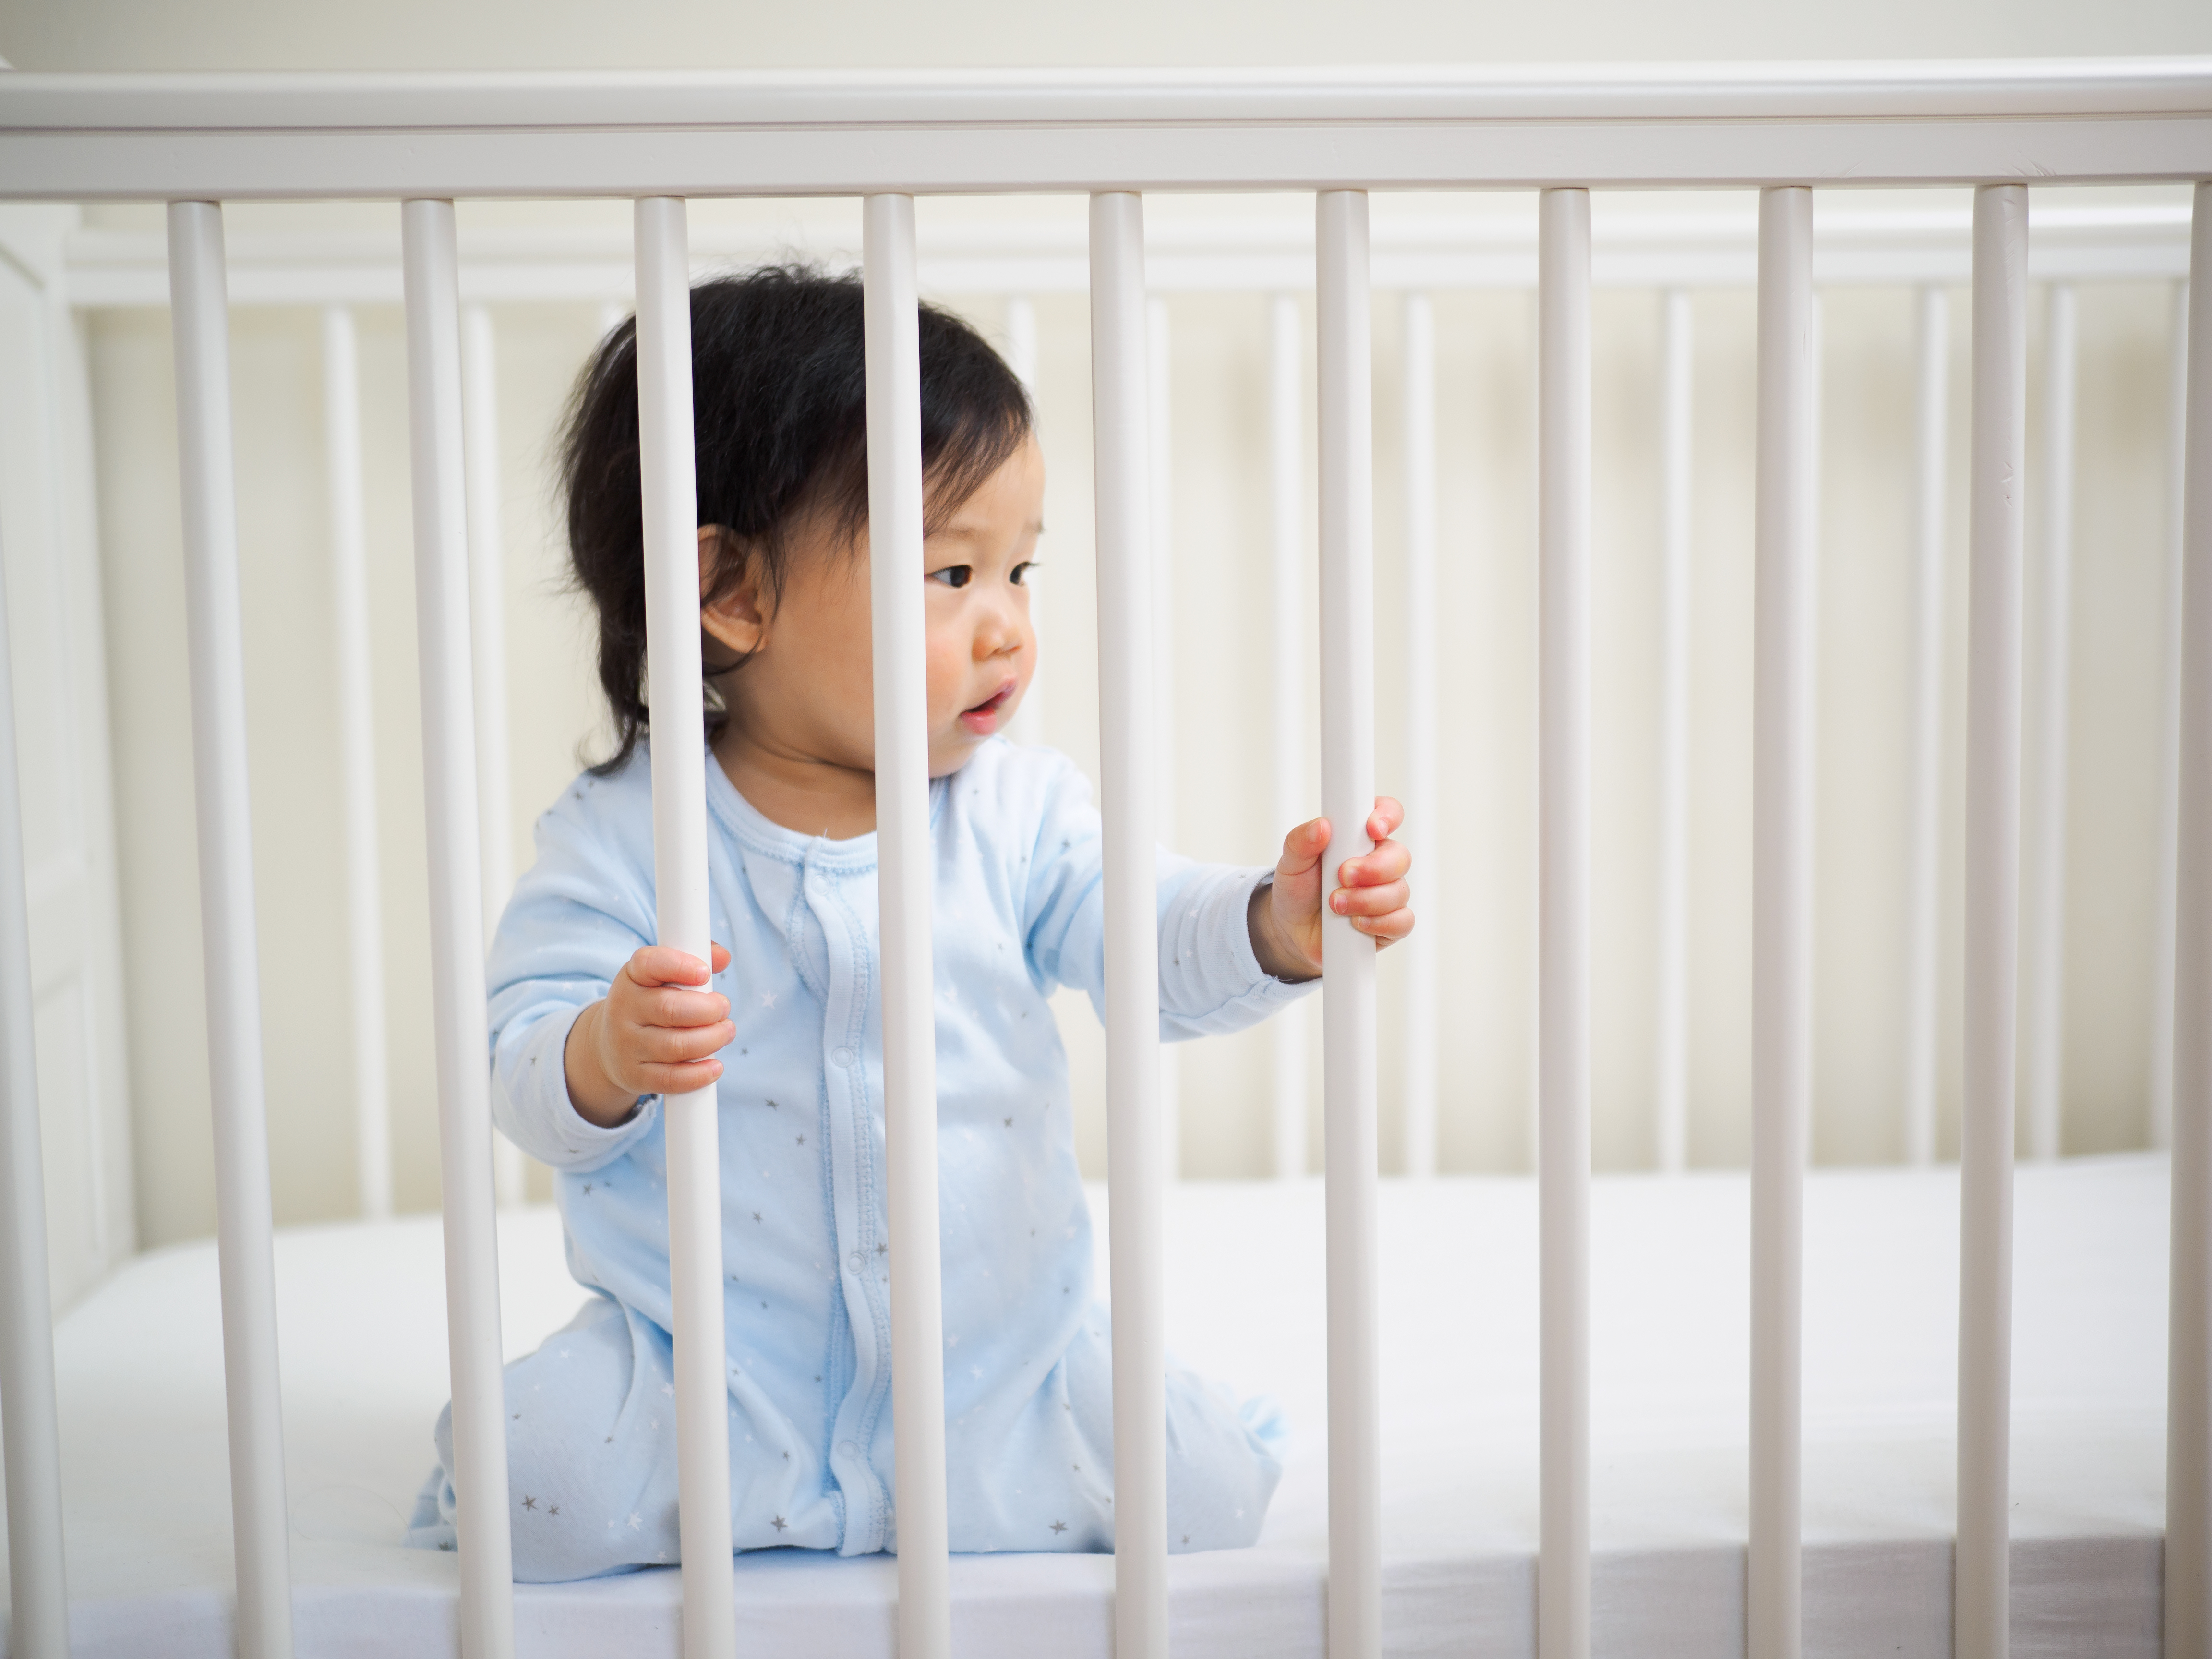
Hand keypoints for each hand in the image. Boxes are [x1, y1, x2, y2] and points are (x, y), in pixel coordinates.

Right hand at [564, 943, 734, 1126]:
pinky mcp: (635, 1076)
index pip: (648, 964)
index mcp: (632, 977)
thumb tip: (723, 957)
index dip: (679, 965)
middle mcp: (624, 1009)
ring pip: (675, 1045)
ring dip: (711, 1039)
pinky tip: (715, 1066)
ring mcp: (628, 1045)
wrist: (610, 1046)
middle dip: (708, 1009)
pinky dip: (698, 1074)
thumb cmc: (651, 1004)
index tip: (704, 972)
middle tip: (724, 1008)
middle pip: (670, 1009)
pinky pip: (670, 1079)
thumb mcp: (662, 976)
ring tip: (726, 1031)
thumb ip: (696, 957)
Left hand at [1248, 798, 1413, 981]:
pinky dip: (1379, 923)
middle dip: (1374, 868)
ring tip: (1335, 905)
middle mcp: (1380, 863)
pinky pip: (1402, 921)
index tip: (1372, 829)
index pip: (1387, 814)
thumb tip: (1322, 826)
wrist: (1292, 929)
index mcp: (1360, 837)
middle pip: (1400, 857)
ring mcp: (1387, 893)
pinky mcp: (1389, 923)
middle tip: (1343, 876)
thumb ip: (1301, 841)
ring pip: (1399, 891)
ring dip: (1366, 900)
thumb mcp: (1290, 862)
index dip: (1387, 817)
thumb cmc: (1298, 889)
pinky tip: (1356, 923)